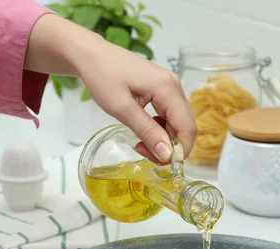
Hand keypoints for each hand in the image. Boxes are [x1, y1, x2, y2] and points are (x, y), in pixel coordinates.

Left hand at [24, 13, 196, 162]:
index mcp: (167, 88)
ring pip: (178, 123)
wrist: (91, 55)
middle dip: (170, 146)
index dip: (179, 150)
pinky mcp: (163, 89)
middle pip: (186, 126)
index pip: (187, 128)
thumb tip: (167, 155)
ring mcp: (170, 87)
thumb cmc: (102, 76)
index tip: (159, 161)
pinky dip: (160, 129)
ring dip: (164, 139)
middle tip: (144, 152)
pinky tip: (143, 131)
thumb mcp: (122, 108)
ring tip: (140, 143)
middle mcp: (175, 86)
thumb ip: (147, 131)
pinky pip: (170, 116)